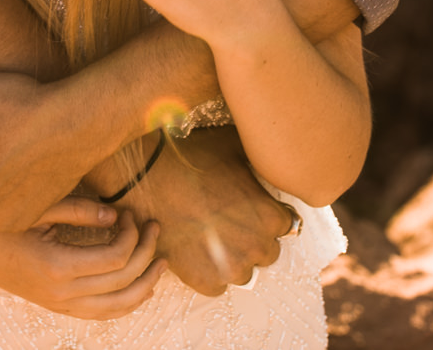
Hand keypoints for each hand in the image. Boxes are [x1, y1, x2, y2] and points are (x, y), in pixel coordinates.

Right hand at [0, 209, 167, 319]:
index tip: (131, 212)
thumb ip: (79, 211)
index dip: (132, 234)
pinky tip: (138, 285)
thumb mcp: (39, 207)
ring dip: (145, 286)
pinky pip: (101, 314)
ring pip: (117, 308)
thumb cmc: (2, 218)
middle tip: (154, 227)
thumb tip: (115, 214)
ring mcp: (59, 304)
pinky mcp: (57, 306)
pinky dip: (125, 303)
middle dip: (147, 254)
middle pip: (123, 282)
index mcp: (57, 266)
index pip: (116, 257)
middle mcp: (61, 293)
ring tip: (161, 263)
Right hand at [128, 126, 295, 295]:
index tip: (251, 211)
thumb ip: (256, 157)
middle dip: (252, 240)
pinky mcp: (205, 281)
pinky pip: (217, 286)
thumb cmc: (190, 161)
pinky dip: (207, 273)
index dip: (266, 215)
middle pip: (267, 252)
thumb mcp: (231, 146)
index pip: (285, 225)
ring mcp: (230, 267)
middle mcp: (256, 245)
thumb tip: (263, 151)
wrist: (147, 180)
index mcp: (270, 215)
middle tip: (229, 224)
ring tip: (210, 239)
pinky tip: (195, 251)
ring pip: (243, 273)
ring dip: (231, 260)